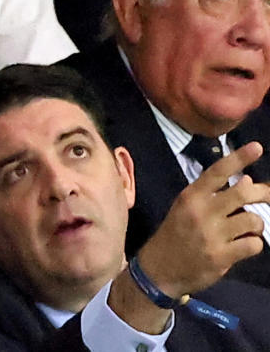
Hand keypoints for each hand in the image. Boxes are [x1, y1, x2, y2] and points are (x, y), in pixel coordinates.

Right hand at [138, 142, 269, 296]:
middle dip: (263, 194)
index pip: (218, 172)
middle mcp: (201, 212)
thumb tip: (247, 180)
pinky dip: (254, 244)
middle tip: (267, 197)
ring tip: (247, 230)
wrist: (159, 269)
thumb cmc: (175, 234)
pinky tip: (243, 246)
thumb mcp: (187, 209)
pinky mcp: (221, 256)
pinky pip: (254, 245)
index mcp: (191, 196)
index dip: (239, 158)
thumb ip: (214, 195)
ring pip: (253, 220)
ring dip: (256, 225)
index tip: (257, 147)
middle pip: (243, 193)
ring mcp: (212, 235)